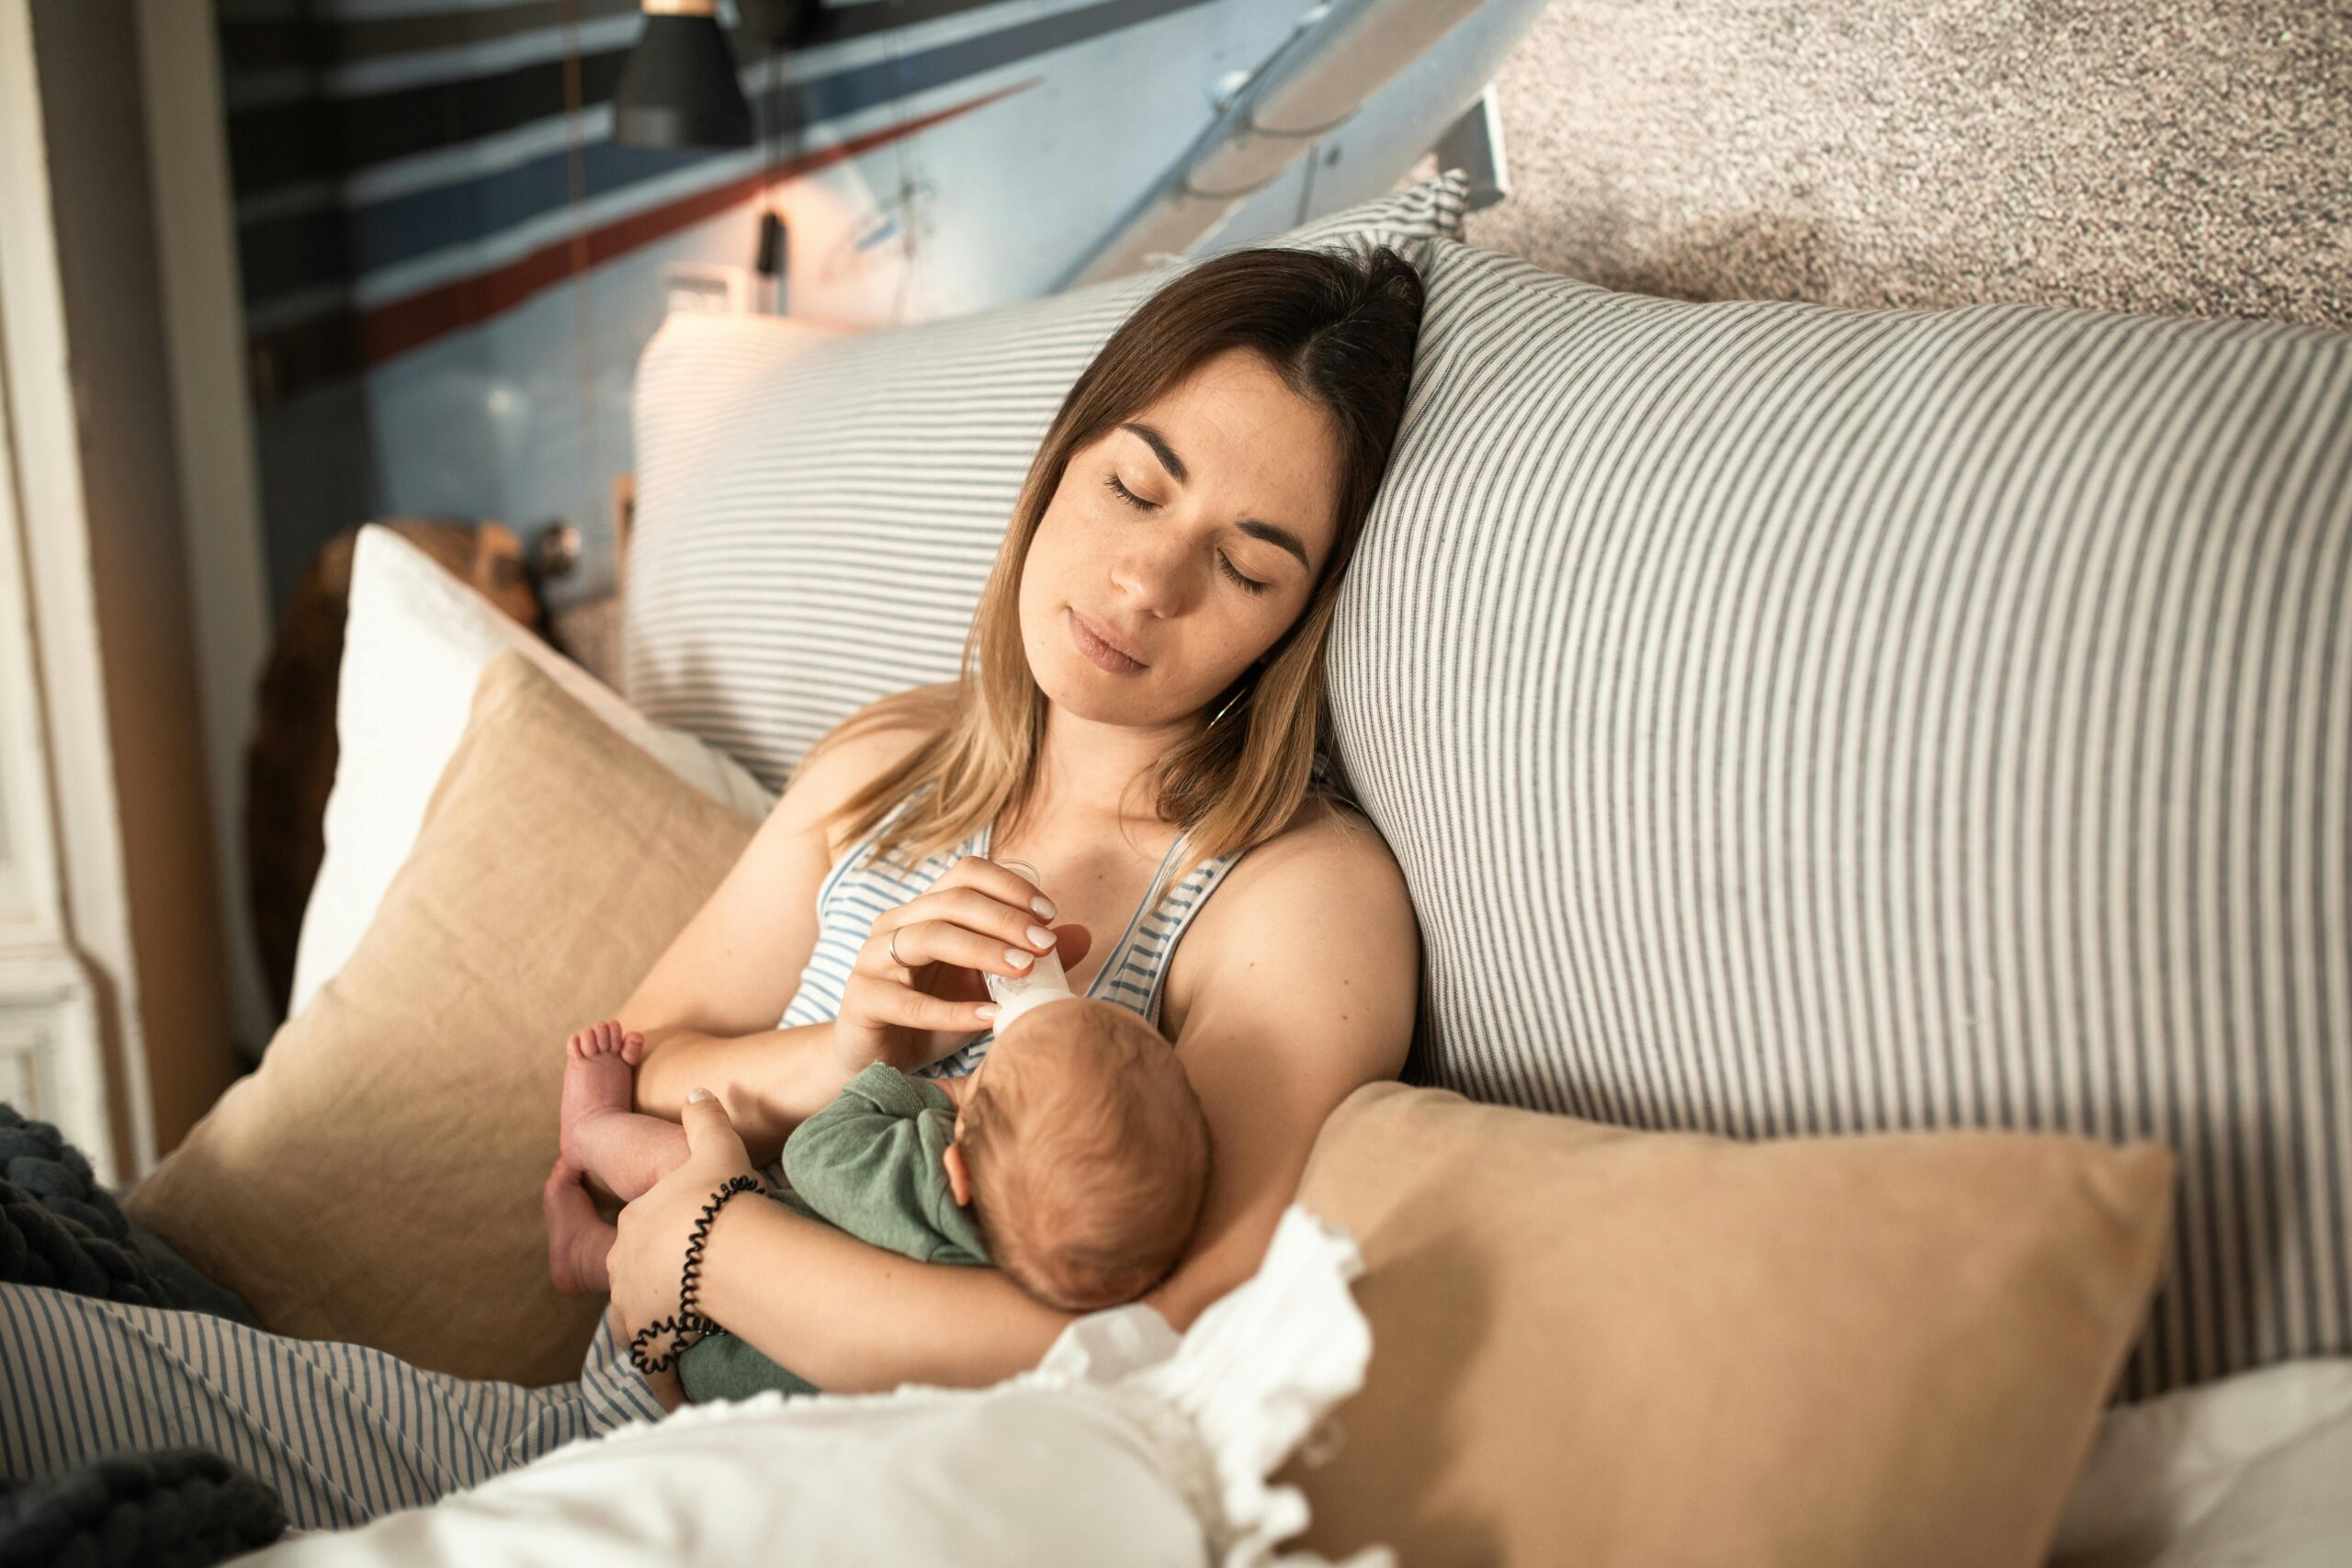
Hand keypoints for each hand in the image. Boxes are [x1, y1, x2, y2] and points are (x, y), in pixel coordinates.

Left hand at [606, 1090, 759, 1361]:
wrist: (730, 1249)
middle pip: (634, 1278)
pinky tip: (681, 1398)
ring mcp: (635, 1310)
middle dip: (657, 1282)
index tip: (694, 1238)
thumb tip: (697, 1092)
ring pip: (635, 1324)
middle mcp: (623, 1270)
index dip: (669, 1233)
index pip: (641, 1230)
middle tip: (690, 1287)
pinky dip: (667, 1386)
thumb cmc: (721, 1199)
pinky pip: (656, 1371)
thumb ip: (704, 1118)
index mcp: (632, 1227)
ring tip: (680, 1337)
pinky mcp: (653, 1343)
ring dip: (654, 1331)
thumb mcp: (716, 1148)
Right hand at [833, 855, 1090, 1074]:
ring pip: (928, 937)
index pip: (965, 874)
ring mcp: (872, 959)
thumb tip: (1083, 935)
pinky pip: (911, 1003)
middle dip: (1004, 917)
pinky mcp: (862, 1000)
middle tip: (1043, 942)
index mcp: (923, 910)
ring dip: (982, 950)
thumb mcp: (986, 987)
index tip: (1049, 913)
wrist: (876, 1062)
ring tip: (1024, 968)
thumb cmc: (933, 1017)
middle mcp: (895, 924)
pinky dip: (955, 1011)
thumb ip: (1029, 960)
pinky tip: (993, 1018)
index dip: (1009, 886)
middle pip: (951, 900)